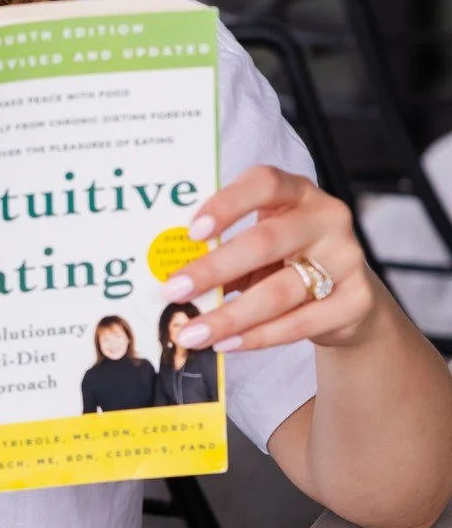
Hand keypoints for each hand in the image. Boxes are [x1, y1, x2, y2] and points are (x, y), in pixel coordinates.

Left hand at [160, 165, 377, 353]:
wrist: (348, 296)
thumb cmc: (286, 259)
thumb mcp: (256, 244)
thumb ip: (222, 248)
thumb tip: (170, 273)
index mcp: (296, 191)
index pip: (264, 183)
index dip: (227, 204)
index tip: (192, 231)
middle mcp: (326, 218)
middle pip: (265, 241)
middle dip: (213, 269)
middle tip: (173, 291)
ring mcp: (347, 258)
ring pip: (280, 291)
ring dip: (229, 316)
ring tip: (193, 332)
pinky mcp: (357, 301)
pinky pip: (300, 323)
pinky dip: (258, 336)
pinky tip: (227, 343)